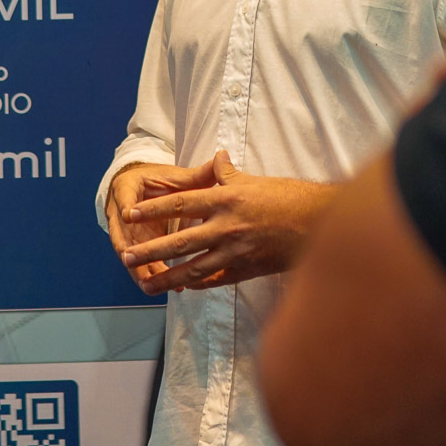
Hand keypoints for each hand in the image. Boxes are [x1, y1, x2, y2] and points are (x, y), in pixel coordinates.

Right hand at [105, 161, 216, 293]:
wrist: (141, 189)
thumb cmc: (158, 182)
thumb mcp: (174, 177)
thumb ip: (196, 175)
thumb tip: (220, 160)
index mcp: (127, 187)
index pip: (124, 196)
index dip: (125, 205)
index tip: (128, 214)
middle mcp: (120, 211)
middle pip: (121, 232)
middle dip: (129, 248)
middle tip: (135, 259)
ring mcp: (124, 231)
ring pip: (128, 253)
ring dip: (139, 269)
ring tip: (152, 283)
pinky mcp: (132, 246)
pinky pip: (139, 263)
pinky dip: (150, 274)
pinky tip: (168, 284)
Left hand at [118, 151, 335, 292]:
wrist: (318, 222)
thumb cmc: (288, 197)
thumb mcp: (254, 181)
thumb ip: (228, 174)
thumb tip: (217, 157)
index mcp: (226, 199)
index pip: (181, 203)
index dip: (154, 207)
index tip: (132, 211)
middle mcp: (226, 226)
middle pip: (180, 241)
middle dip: (150, 251)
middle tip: (127, 256)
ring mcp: (236, 251)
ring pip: (194, 268)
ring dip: (167, 277)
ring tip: (147, 285)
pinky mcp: (247, 269)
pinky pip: (215, 280)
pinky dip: (197, 284)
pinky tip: (183, 288)